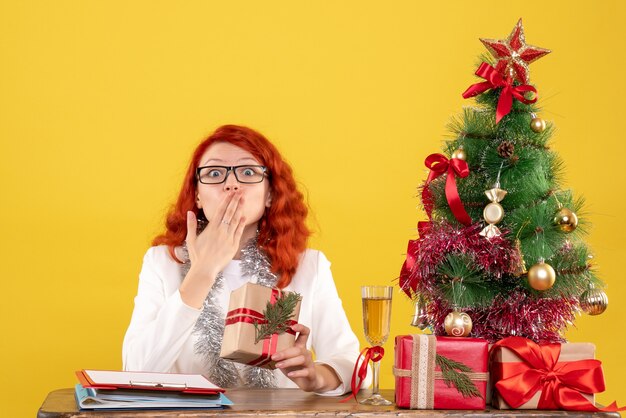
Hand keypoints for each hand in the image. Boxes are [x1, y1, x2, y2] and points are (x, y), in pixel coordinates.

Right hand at [180, 191, 245, 307]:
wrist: (205, 270)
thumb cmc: (197, 255)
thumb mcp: (191, 239)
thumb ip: (191, 225)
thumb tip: (189, 212)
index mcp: (211, 229)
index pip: (220, 211)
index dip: (226, 201)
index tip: (230, 193)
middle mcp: (220, 231)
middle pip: (229, 213)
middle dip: (235, 201)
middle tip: (240, 191)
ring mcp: (228, 238)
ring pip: (235, 220)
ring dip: (240, 209)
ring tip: (243, 200)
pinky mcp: (233, 245)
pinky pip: (239, 232)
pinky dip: (242, 224)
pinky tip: (244, 216)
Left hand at [271, 324, 339, 392]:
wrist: (307, 381)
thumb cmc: (295, 368)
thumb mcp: (286, 359)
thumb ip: (279, 353)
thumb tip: (264, 349)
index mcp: (300, 346)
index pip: (304, 333)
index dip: (300, 328)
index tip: (292, 326)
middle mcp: (306, 353)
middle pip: (298, 349)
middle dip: (285, 352)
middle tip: (274, 356)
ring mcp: (309, 362)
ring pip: (301, 359)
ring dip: (288, 362)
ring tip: (278, 365)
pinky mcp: (311, 373)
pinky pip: (305, 371)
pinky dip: (297, 373)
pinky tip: (290, 374)